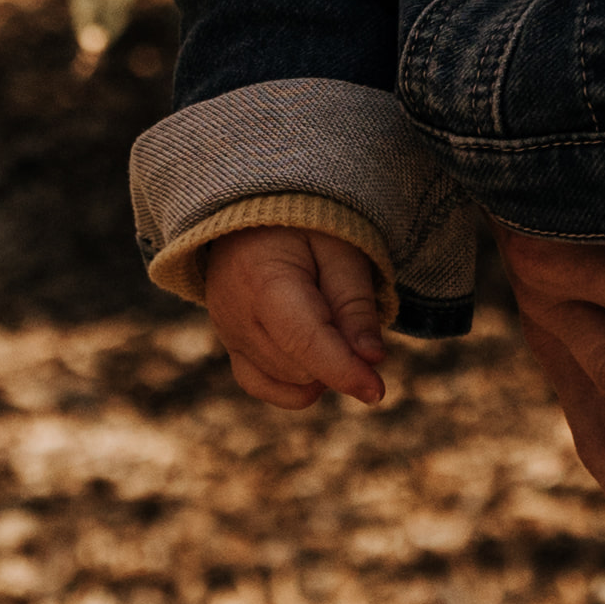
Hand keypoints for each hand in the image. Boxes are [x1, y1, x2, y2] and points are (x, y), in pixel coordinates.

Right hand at [200, 225, 393, 413]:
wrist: (256, 212)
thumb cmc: (306, 226)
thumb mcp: (342, 251)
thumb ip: (355, 304)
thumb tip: (371, 360)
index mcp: (263, 281)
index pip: (305, 341)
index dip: (344, 370)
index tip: (377, 391)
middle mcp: (235, 314)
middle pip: (300, 368)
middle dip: (338, 358)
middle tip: (349, 313)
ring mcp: (227, 333)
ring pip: (286, 382)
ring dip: (320, 368)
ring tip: (328, 319)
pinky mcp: (230, 345)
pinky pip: (262, 386)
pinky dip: (295, 384)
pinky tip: (316, 362)